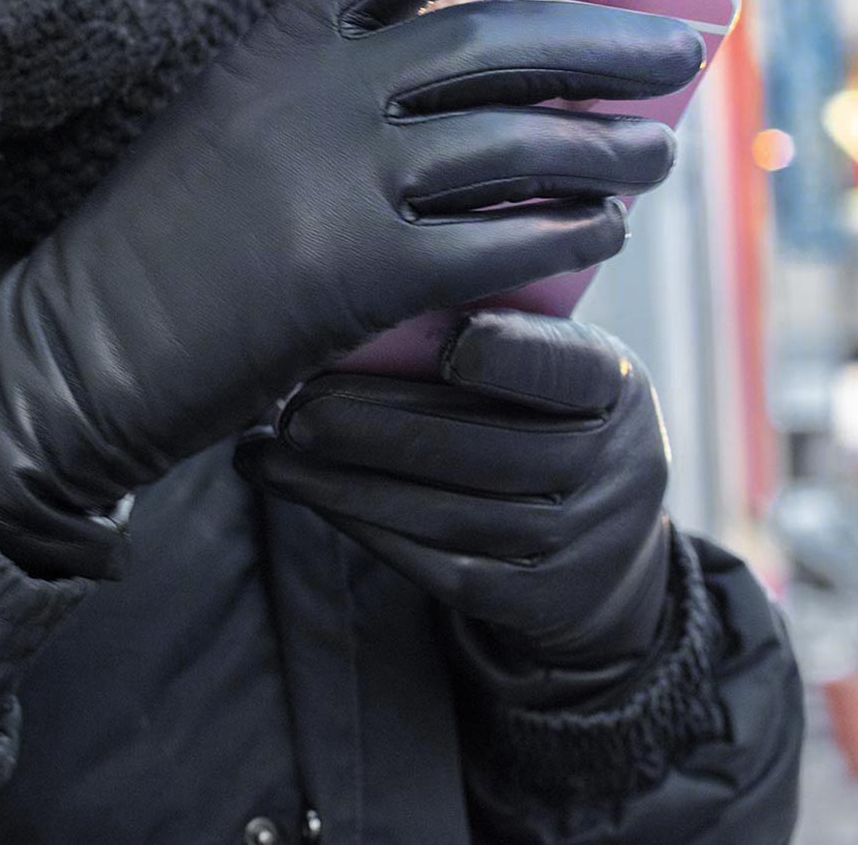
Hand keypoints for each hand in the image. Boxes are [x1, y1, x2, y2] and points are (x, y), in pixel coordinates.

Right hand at [0, 0, 703, 578]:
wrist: (76, 348)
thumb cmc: (152, 243)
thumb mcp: (223, 125)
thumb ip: (317, 95)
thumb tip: (459, 102)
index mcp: (274, 42)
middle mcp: (311, 91)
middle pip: (496, 39)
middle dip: (608, 39)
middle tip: (681, 52)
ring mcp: (334, 178)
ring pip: (519, 142)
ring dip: (609, 146)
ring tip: (656, 153)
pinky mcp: (356, 276)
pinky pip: (501, 245)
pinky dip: (568, 237)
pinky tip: (598, 236)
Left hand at [235, 309, 673, 670]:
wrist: (607, 559)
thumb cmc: (543, 417)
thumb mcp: (553, 366)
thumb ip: (492, 327)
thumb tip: (357, 284)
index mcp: (615, 384)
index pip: (560, 363)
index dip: (499, 351)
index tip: (421, 333)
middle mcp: (614, 466)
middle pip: (486, 447)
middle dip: (376, 423)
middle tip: (293, 404)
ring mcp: (580, 542)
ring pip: (449, 512)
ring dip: (344, 483)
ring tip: (268, 452)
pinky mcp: (534, 601)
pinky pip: (438, 563)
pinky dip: (362, 524)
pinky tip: (304, 493)